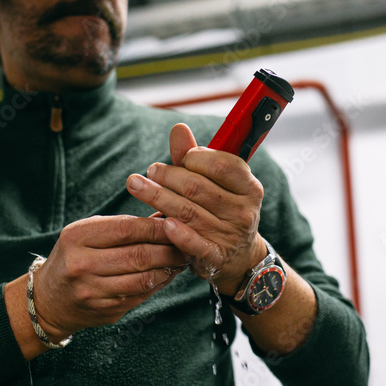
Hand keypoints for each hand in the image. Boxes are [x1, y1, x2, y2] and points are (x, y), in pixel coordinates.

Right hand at [31, 215, 186, 339]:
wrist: (49, 300)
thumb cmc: (74, 256)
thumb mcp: (87, 233)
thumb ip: (123, 225)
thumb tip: (165, 217)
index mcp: (77, 238)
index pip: (126, 229)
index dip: (156, 227)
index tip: (177, 223)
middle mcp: (82, 265)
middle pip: (138, 255)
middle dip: (169, 248)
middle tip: (188, 242)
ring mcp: (94, 292)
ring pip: (143, 278)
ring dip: (169, 268)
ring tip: (183, 258)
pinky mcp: (106, 311)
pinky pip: (141, 295)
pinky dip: (159, 283)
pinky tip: (168, 273)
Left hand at [126, 123, 266, 294]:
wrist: (239, 258)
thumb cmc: (223, 210)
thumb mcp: (218, 184)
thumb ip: (197, 158)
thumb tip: (178, 128)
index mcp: (249, 187)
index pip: (221, 165)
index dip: (195, 158)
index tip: (180, 158)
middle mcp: (244, 211)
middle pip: (198, 187)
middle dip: (168, 176)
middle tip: (149, 171)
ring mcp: (231, 236)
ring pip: (188, 211)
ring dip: (158, 197)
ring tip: (136, 186)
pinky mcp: (216, 257)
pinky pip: (195, 244)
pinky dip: (179, 234)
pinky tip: (164, 223)